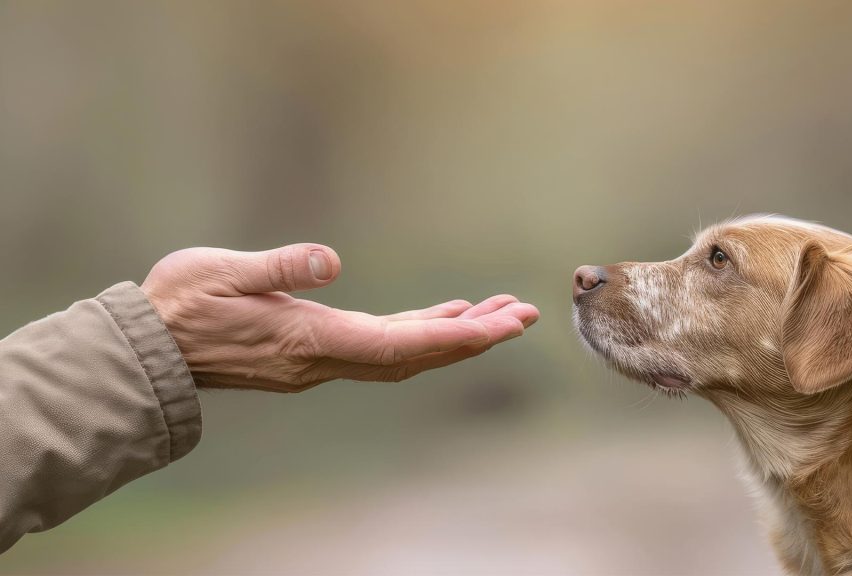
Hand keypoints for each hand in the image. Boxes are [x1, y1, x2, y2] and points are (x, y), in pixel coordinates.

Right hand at [140, 244, 539, 391]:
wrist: (150, 349)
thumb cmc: (179, 305)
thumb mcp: (221, 274)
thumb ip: (278, 267)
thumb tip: (330, 260)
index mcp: (311, 339)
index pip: (399, 344)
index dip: (456, 337)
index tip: (504, 326)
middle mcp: (326, 357)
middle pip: (417, 352)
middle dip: (475, 336)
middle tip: (526, 313)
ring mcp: (323, 358)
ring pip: (406, 351)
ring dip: (455, 333)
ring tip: (502, 312)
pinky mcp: (317, 349)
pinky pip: (384, 344)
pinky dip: (422, 330)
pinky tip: (446, 313)